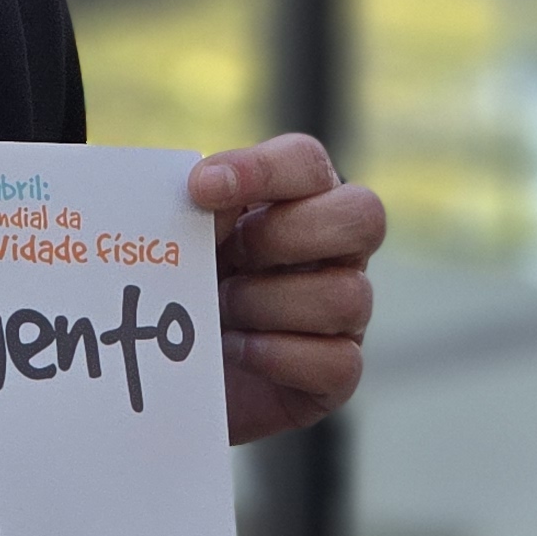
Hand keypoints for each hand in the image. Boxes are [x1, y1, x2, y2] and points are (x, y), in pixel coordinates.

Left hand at [192, 136, 381, 444]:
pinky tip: (234, 349)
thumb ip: (193, 210)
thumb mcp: (182, 241)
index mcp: (301, 199)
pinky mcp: (336, 374)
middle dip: (283, 235)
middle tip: (230, 255)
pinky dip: (276, 355)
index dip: (261, 169)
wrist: (173, 371)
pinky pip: (338, 364)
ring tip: (219, 310)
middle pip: (363, 216)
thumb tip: (207, 199)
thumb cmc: (184, 286)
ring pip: (347, 296)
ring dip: (267, 303)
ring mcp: (347, 313)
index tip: (200, 187)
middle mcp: (338, 250)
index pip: (307, 162)